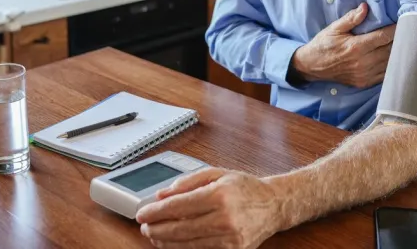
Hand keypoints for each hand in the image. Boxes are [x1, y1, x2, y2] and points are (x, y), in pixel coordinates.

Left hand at [136, 167, 280, 248]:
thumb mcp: (217, 174)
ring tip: (154, 236)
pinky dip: (184, 248)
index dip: (156, 212)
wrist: (274, 205)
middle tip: (144, 227)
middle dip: (157, 229)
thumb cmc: (245, 187)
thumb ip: (188, 182)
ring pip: (188, 244)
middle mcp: (225, 217)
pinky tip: (172, 244)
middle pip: (180, 228)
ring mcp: (230, 237)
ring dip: (166, 242)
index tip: (142, 214)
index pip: (179, 206)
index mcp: (220, 194)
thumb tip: (162, 194)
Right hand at [291, 3, 394, 87]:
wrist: (311, 66)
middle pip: (390, 50)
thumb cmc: (323, 44)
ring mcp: (364, 74)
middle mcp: (363, 62)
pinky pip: (384, 75)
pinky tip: (393, 58)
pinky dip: (391, 66)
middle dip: (400, 41)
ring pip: (390, 64)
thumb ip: (351, 18)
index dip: (396, 29)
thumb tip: (365, 7)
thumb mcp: (334, 28)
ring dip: (397, 54)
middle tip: (407, 32)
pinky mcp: (364, 82)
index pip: (384, 37)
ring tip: (403, 44)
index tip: (403, 22)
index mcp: (356, 46)